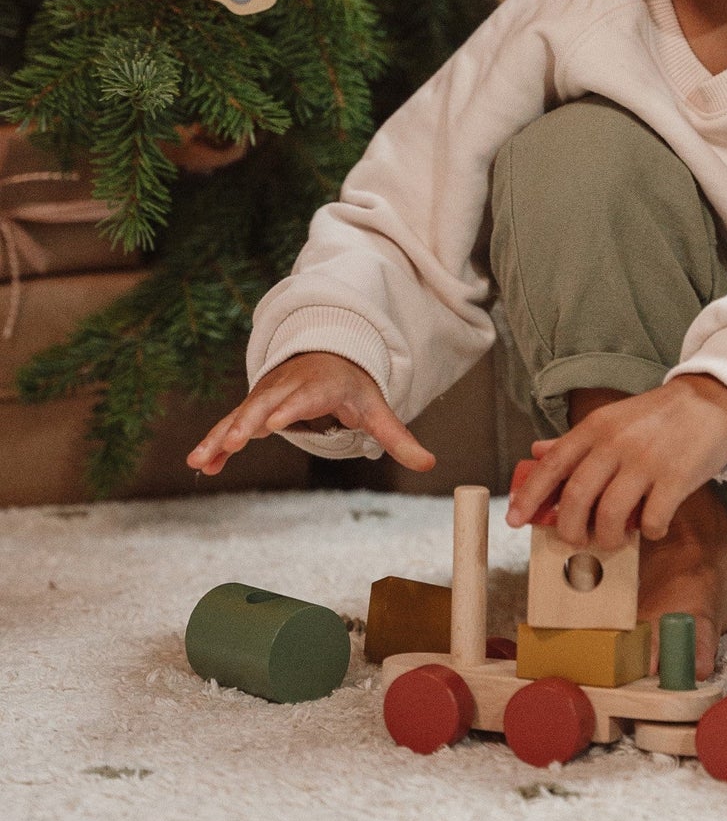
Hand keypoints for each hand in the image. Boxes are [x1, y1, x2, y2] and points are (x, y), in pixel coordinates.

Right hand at [186, 352, 435, 476]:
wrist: (327, 355)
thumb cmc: (352, 386)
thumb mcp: (376, 410)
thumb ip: (399, 438)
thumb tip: (431, 464)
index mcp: (321, 385)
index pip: (306, 397)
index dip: (291, 408)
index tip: (276, 422)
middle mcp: (288, 388)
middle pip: (267, 404)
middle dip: (249, 422)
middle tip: (236, 442)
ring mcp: (266, 397)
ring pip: (240, 415)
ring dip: (221, 436)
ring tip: (200, 460)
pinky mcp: (252, 409)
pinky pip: (230, 426)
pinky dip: (215, 442)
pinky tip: (201, 464)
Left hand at [506, 376, 726, 550]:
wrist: (713, 400)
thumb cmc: (658, 416)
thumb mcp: (613, 419)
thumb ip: (576, 440)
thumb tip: (536, 452)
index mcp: (596, 427)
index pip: (553, 464)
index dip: (530, 495)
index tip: (515, 520)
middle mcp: (616, 443)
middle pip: (576, 496)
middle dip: (569, 528)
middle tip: (576, 540)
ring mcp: (646, 461)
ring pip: (609, 515)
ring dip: (607, 537)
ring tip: (614, 538)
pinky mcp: (676, 478)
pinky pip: (652, 520)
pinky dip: (649, 532)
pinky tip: (653, 527)